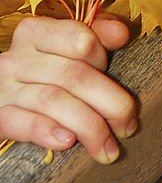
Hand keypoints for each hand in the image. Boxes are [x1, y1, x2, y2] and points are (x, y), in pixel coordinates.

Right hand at [0, 15, 135, 163]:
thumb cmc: (43, 74)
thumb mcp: (66, 49)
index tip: (117, 79)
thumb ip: (97, 35)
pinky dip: (47, 132)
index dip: (103, 59)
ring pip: (54, 101)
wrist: (4, 100)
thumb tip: (122, 33)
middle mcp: (18, 58)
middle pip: (74, 75)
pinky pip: (22, 123)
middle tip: (128, 126)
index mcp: (38, 33)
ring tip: (108, 149)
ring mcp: (5, 88)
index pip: (80, 38)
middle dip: (110, 103)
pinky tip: (68, 141)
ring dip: (89, 127)